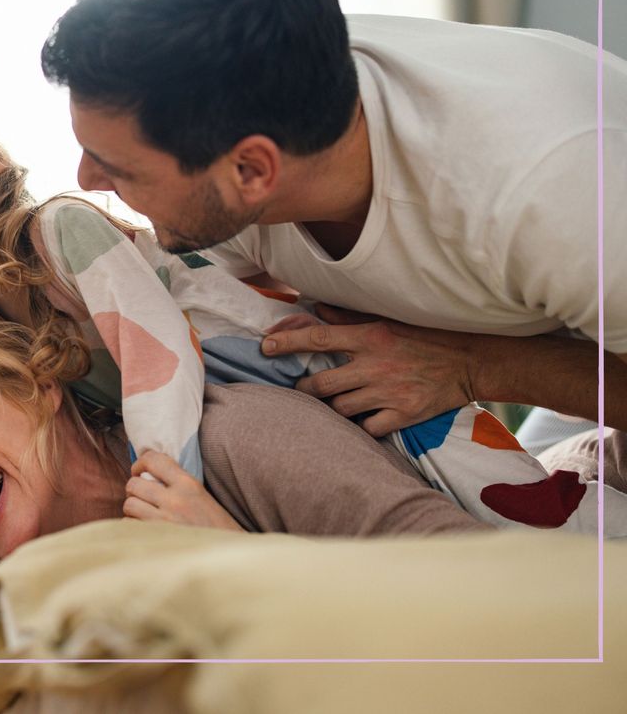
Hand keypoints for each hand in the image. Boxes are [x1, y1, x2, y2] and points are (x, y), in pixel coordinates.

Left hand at [123, 450, 241, 530]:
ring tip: (145, 514)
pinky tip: (148, 531)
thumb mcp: (202, 496)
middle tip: (143, 498)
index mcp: (189, 484)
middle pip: (133, 484)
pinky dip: (134, 527)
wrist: (232, 556)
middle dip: (134, 490)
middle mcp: (176, 500)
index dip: (139, 463)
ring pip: (129, 504)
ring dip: (134, 509)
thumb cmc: (217, 527)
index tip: (138, 471)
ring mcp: (166, 521)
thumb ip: (177, 484)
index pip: (153, 459)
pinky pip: (131, 526)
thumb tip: (145, 475)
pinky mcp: (158, 540)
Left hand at [260, 303, 477, 435]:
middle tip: (304, 388)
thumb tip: (316, 308)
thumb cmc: (424, 338)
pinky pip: (367, 428)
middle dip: (305, 388)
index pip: (318, 338)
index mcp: (369, 338)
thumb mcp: (387, 320)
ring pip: (339, 409)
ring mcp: (388, 393)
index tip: (264, 346)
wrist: (470, 361)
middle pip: (320, 384)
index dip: (287, 342)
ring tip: (338, 402)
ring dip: (333, 407)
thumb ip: (349, 318)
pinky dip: (361, 426)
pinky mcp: (403, 415)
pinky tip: (363, 419)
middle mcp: (374, 366)